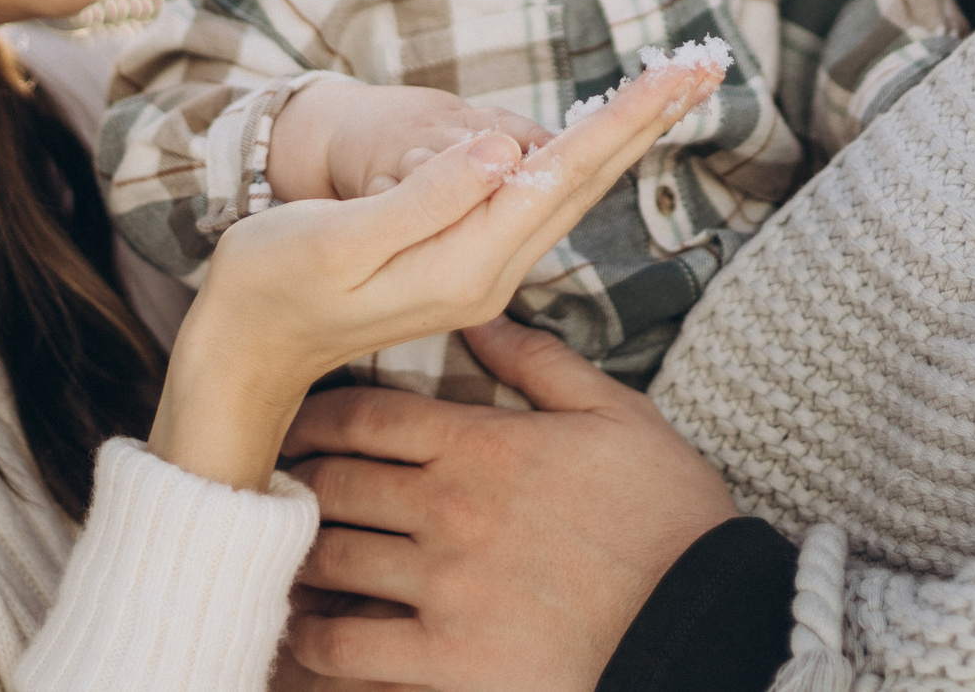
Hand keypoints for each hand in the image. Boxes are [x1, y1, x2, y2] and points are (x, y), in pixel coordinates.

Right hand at [146, 59, 722, 494]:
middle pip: (584, 181)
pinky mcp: (464, 261)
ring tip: (674, 87)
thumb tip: (504, 150)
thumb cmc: (272, 284)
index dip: (624, 118)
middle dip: (647, 119)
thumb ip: (422, 199)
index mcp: (466, 264)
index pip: (561, 174)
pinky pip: (538, 199)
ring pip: (569, 189)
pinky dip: (580, 155)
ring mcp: (481, 272)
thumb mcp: (337, 239)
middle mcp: (490, 273)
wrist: (244, 350)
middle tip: (707, 64)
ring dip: (624, 135)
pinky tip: (603, 136)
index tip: (678, 74)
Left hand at [280, 317, 740, 691]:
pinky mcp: (446, 660)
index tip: (294, 425)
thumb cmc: (669, 518)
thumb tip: (481, 318)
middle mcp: (450, 510)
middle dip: (295, 480)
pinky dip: (310, 640)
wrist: (700, 622)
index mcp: (485, 445)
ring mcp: (443, 588)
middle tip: (273, 484)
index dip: (315, 418)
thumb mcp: (618, 416)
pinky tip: (301, 632)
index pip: (366, 418)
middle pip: (335, 482)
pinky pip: (346, 648)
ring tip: (279, 553)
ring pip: (330, 559)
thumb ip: (540, 363)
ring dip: (296, 555)